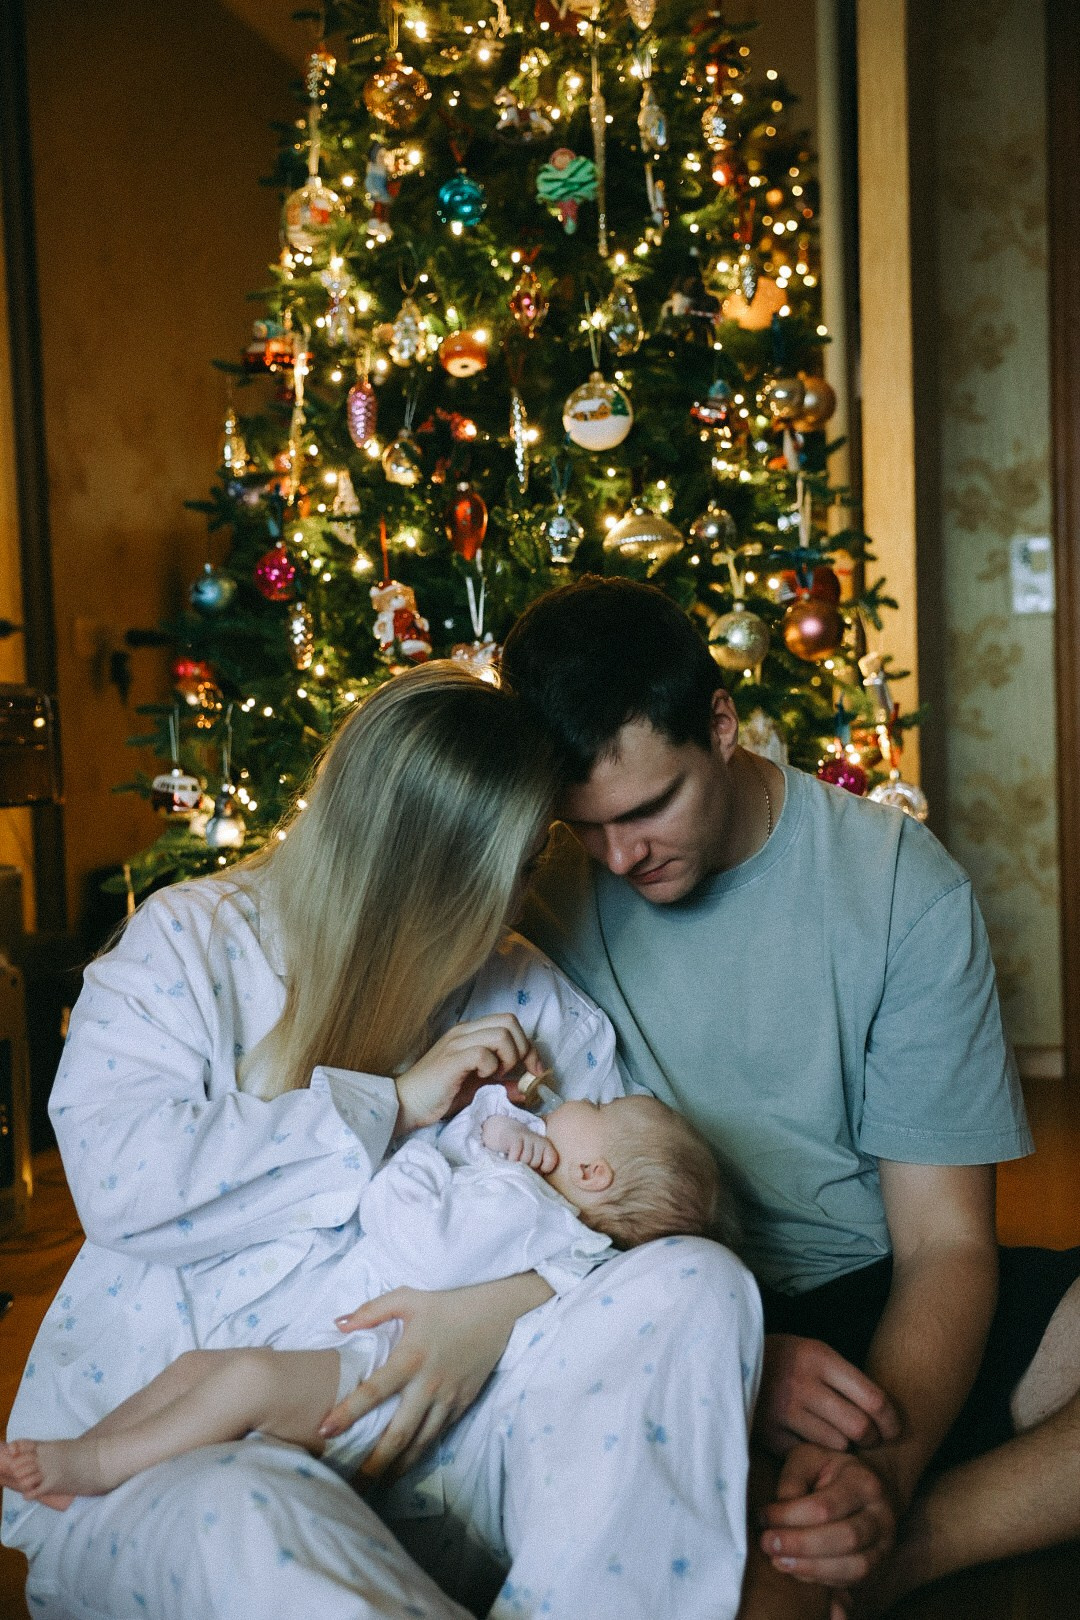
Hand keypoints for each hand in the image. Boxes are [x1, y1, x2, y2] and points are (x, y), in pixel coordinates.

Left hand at [320, 1273, 552, 1477]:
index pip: (374, 1390)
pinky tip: (406, 1465)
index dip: (348, 1412)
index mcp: (410, 1357)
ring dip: (397, 1465)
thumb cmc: (446, 1305)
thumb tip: (338, 1325)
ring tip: (376, 1485)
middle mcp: (428, 1384)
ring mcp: (448, 1398)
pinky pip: (438, 1435)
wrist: (496, 1313)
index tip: (325, 1431)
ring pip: (420, 1442)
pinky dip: (420, 1453)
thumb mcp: (407, 1299)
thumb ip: (371, 1311)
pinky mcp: (462, 1404)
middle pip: (398, 1432)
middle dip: (375, 1461)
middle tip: (352, 1484)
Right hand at [394, 1015, 543, 1133]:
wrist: (408, 1103)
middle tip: (515, 1072)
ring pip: (501, 1034)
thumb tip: (526, 1089)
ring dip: (508, 1058)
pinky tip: (483, 1078)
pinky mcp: (451, 1059)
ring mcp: (457, 1042)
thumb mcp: (477, 1088)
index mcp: (470, 1032)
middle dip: (523, 1049)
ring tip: (496, 1075)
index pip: (510, 1022)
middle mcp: (464, 1031)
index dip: (529, 1046)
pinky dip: (491, 1067)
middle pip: (510, 1022)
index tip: (534, 1070)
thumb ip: (502, 1084)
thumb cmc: (441, 1095)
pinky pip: (483, 1053)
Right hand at [481, 1114, 558, 1172]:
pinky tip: (510, 1160)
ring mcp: (527, 1137)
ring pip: (526, 1159)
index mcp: (547, 1146)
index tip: (534, 1168)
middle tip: (521, 1166)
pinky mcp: (515, 1137)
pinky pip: (516, 1153)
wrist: (507, 1132)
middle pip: (536, 1162)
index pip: (550, 1162)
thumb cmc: (522, 1152)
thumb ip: (537, 1171)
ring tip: (515, 1163)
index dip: (542, 1170)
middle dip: (528, 1168)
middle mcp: (539, 1140)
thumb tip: (535, 1183)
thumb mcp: (533, 1160)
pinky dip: (512, 1160)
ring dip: (518, 1164)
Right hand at [755, 1335, 900, 1455]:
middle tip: (867, 1440)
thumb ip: (841, 1377)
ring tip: (833, 1435)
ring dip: (841, 1446)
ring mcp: (783, 1409)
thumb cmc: (780, 1360)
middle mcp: (802, 1382)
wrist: (723, 1358)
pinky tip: (807, 1440)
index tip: (893, 1430)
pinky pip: (808, 1453)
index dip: (891, 1421)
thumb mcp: (810, 1353)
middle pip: (859, 1427)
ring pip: (836, 1444)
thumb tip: (885, 1414)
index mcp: (819, 1357)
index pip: (874, 1398)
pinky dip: (813, 1452)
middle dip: (870, 1439)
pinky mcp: (768, 1433)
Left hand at [759, 1442, 900, 1590]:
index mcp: (863, 1482)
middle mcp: (881, 1516)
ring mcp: (883, 1545)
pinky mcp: (877, 1567)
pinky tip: (796, 1570)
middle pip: (844, 1539)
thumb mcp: (810, 1459)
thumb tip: (776, 1515)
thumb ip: (792, 1480)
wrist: (868, 1487)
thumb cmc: (830, 1471)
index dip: (790, 1516)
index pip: (825, 1506)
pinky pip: (852, 1581)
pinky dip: (822, 1579)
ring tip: (779, 1561)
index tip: (764, 1517)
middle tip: (768, 1544)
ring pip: (853, 1567)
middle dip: (801, 1545)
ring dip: (811, 1568)